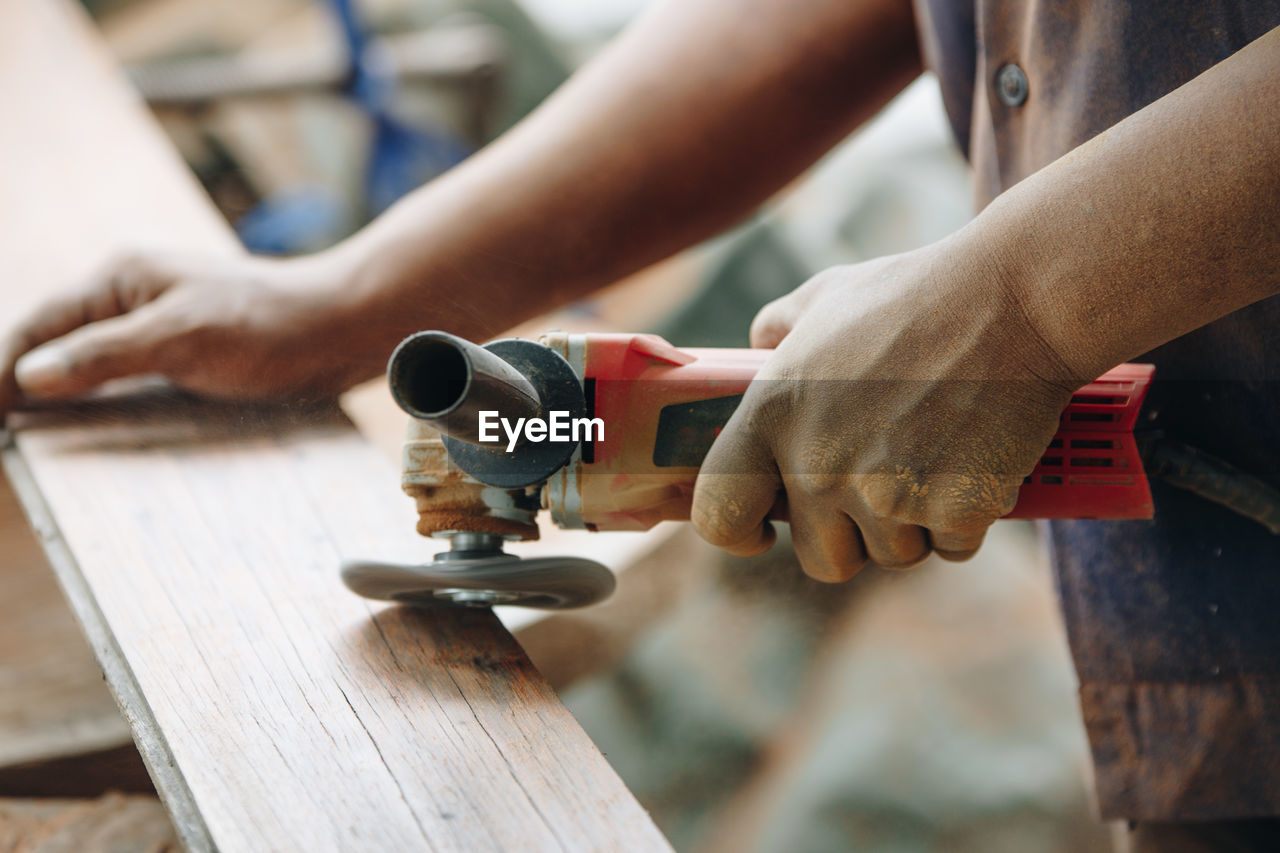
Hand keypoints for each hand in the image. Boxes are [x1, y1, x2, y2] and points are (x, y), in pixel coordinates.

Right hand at [1, 249, 387, 419]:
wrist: (342, 328)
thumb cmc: (269, 324)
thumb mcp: (181, 337)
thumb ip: (105, 355)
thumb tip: (29, 376)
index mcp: (121, 279)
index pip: (38, 327)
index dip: (1, 372)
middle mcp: (134, 298)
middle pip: (57, 346)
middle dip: (21, 387)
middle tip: (5, 437)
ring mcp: (160, 327)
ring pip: (91, 367)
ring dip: (61, 401)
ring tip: (29, 441)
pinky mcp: (187, 356)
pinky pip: (129, 382)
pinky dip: (103, 406)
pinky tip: (93, 435)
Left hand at [691, 240, 1077, 580]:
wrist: (1013, 301)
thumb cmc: (915, 296)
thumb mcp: (823, 297)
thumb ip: (776, 330)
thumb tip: (758, 348)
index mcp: (772, 416)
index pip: (718, 513)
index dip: (736, 533)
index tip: (761, 531)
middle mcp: (817, 466)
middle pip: (821, 557)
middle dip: (850, 533)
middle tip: (881, 480)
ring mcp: (885, 495)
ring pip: (891, 554)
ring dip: (912, 523)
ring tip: (933, 453)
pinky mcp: (953, 511)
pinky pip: (952, 546)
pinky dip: (967, 516)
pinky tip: (973, 458)